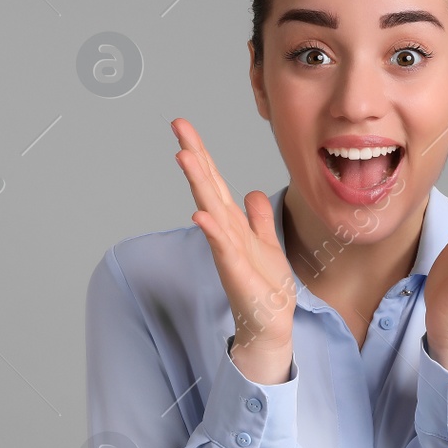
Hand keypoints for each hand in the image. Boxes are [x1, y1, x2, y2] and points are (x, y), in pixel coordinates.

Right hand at [171, 118, 296, 361]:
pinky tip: (199, 215)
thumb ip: (257, 217)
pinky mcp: (234, 270)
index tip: (184, 125)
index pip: (214, 180)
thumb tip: (250, 191)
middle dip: (194, 155)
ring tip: (184, 155)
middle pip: (207, 186)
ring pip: (210, 208)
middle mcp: (225, 231)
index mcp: (233, 222)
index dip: (201, 152)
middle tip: (178, 125)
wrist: (269, 323)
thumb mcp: (266, 242)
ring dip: (197, 183)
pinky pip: (222, 246)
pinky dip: (211, 230)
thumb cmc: (264, 285)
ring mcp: (227, 250)